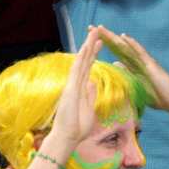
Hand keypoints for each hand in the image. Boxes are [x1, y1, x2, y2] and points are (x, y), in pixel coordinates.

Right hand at [42, 28, 103, 157]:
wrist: (67, 138)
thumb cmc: (77, 128)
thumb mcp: (89, 108)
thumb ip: (91, 95)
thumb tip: (93, 83)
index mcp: (82, 88)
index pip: (90, 66)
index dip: (95, 54)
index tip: (101, 43)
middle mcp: (76, 83)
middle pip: (86, 59)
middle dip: (92, 44)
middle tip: (97, 30)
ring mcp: (73, 84)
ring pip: (81, 60)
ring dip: (88, 46)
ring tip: (94, 32)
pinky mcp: (70, 88)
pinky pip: (77, 70)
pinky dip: (81, 58)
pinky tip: (85, 47)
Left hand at [98, 27, 168, 112]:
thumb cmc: (159, 97)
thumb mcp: (137, 86)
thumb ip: (127, 74)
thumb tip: (115, 64)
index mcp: (133, 66)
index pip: (115, 52)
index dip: (104, 44)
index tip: (91, 38)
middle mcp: (138, 61)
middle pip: (118, 46)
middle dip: (105, 37)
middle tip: (90, 27)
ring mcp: (145, 62)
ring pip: (126, 47)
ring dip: (114, 38)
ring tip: (102, 28)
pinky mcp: (151, 65)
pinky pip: (140, 53)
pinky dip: (133, 44)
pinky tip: (124, 37)